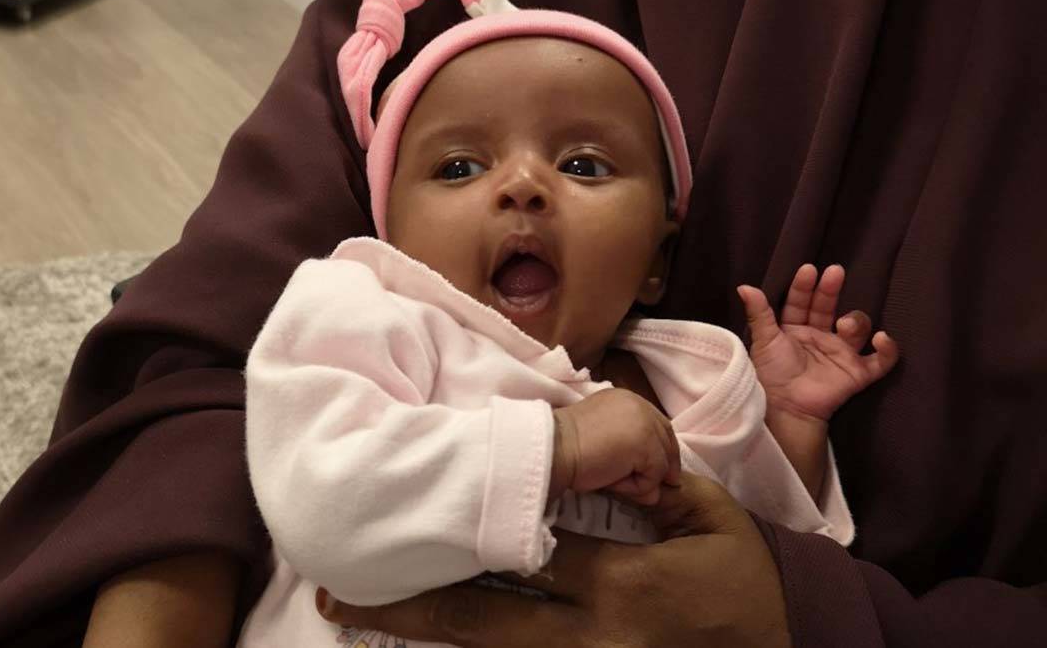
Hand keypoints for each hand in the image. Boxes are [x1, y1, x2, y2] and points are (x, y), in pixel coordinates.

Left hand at [315, 473, 790, 647]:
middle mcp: (591, 638)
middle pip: (480, 621)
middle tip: (334, 593)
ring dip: (420, 638)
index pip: (531, 548)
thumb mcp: (717, 524)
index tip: (410, 509)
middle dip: (406, 606)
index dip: (468, 526)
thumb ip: (658, 484)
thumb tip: (601, 449)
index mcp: (624, 585)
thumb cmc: (744, 590)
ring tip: (351, 618)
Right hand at [551, 388, 680, 504]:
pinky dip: (635, 487)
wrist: (553, 449)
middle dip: (663, 467)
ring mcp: (645, 423)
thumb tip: (655, 493)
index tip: (659, 472)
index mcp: (625, 399)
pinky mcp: (646, 444)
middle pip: (665, 439)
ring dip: (640, 480)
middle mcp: (638, 404)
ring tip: (612, 481)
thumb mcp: (602, 444)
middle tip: (651, 490)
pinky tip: (611, 481)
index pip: (656, 424)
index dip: (661, 449)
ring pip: (660, 462)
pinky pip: (653, 476)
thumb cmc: (565, 446)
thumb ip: (628, 458)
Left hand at [738, 264, 898, 421]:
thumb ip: (759, 313)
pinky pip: (881, 360)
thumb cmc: (771, 374)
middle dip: (831, 290)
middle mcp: (819, 338)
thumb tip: (744, 286)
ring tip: (844, 324)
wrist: (786, 408)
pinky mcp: (858, 373)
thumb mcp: (764, 341)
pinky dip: (887, 349)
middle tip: (835, 272)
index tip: (808, 270)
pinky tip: (882, 339)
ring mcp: (840, 353)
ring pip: (857, 326)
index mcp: (794, 330)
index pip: (800, 302)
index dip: (804, 286)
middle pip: (828, 307)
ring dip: (855, 320)